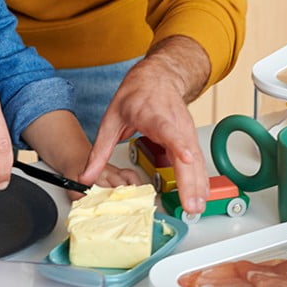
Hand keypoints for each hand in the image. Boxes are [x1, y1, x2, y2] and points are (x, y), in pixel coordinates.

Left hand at [80, 37, 209, 213]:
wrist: (157, 78)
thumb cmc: (136, 94)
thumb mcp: (111, 119)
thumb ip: (99, 150)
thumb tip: (86, 176)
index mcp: (153, 116)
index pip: (169, 130)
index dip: (178, 144)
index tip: (184, 156)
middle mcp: (174, 124)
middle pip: (186, 154)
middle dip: (189, 181)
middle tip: (190, 206)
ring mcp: (185, 132)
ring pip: (194, 161)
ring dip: (198, 185)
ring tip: (196, 209)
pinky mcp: (189, 139)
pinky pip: (196, 162)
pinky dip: (200, 179)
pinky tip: (201, 197)